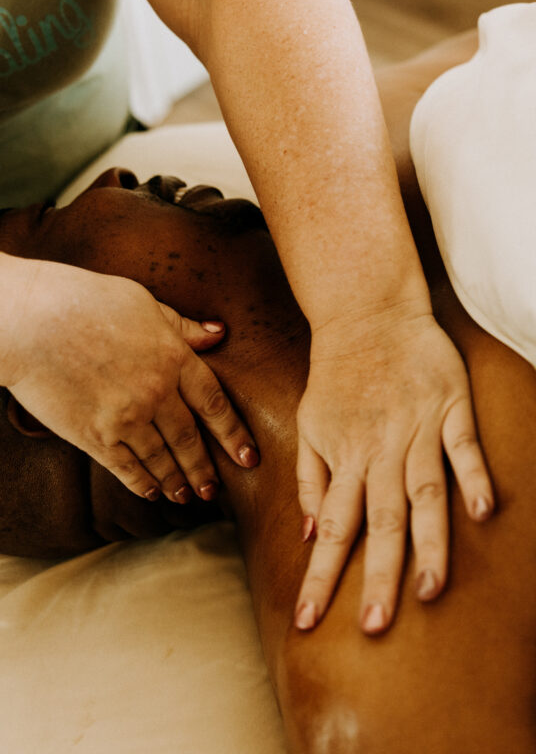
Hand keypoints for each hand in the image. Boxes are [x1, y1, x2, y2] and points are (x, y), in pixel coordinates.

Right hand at [3, 257, 258, 502]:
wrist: (27, 319)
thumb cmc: (85, 300)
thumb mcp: (144, 303)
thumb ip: (182, 327)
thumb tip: (218, 335)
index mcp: (174, 358)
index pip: (214, 404)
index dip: (234, 434)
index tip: (248, 456)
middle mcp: (156, 393)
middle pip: (190, 439)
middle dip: (205, 468)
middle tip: (215, 489)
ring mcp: (124, 417)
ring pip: (160, 458)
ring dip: (176, 480)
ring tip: (188, 496)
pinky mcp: (92, 434)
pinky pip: (124, 466)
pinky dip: (140, 482)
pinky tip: (151, 492)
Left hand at [293, 310, 492, 634]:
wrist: (369, 313)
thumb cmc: (337, 374)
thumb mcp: (309, 423)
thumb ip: (311, 478)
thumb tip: (312, 531)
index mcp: (345, 457)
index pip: (332, 528)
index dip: (319, 576)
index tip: (308, 622)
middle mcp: (381, 450)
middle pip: (380, 521)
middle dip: (376, 575)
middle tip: (374, 625)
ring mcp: (418, 427)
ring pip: (423, 493)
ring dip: (428, 541)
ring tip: (430, 589)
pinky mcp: (450, 406)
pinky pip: (463, 445)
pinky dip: (474, 476)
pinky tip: (483, 513)